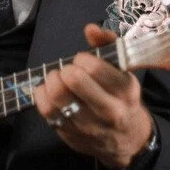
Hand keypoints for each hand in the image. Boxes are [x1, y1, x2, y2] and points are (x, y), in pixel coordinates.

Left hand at [32, 23, 153, 169]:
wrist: (127, 140)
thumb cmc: (121, 97)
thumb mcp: (122, 70)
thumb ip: (107, 44)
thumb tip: (90, 28)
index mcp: (125, 91)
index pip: (95, 68)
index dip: (82, 59)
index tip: (82, 61)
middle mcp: (109, 111)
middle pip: (73, 80)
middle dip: (66, 69)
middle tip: (69, 70)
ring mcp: (88, 125)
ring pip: (57, 96)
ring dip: (52, 80)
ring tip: (57, 79)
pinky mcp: (70, 134)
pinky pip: (46, 110)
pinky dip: (42, 94)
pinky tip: (49, 91)